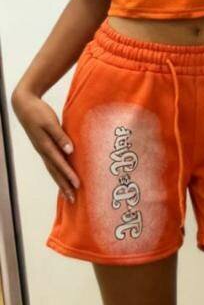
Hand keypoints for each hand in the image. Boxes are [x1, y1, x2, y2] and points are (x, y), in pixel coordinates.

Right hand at [11, 88, 80, 202]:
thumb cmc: (38, 112)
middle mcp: (43, 150)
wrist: (25, 105)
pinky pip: (51, 163)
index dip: (68, 174)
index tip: (77, 185)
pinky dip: (57, 172)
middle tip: (73, 199)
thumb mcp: (50, 122)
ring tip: (68, 194)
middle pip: (54, 171)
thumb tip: (69, 150)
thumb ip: (60, 136)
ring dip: (60, 182)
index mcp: (45, 145)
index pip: (59, 163)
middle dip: (64, 185)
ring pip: (52, 169)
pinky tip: (62, 177)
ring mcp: (42, 150)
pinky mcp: (43, 146)